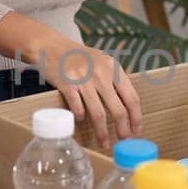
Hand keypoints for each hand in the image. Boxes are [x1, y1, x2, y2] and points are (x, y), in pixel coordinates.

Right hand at [37, 35, 143, 150]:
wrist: (51, 46)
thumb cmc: (77, 56)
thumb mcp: (101, 62)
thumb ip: (114, 79)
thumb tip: (126, 105)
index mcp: (113, 68)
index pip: (132, 97)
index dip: (136, 117)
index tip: (136, 130)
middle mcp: (101, 73)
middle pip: (118, 109)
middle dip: (123, 129)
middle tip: (123, 141)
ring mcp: (84, 79)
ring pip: (98, 113)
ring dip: (102, 132)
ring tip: (104, 142)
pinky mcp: (67, 84)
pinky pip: (78, 108)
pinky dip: (81, 118)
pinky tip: (81, 122)